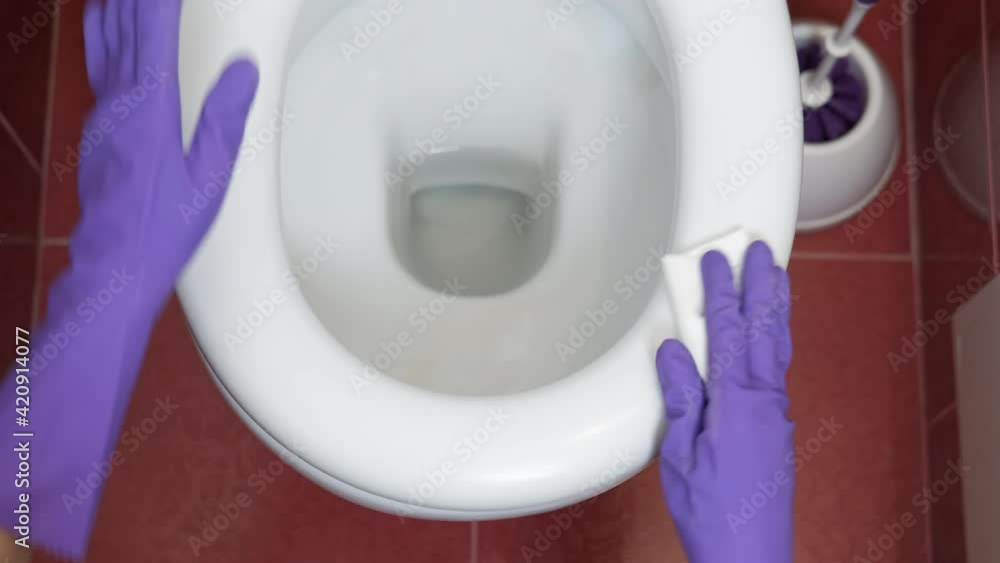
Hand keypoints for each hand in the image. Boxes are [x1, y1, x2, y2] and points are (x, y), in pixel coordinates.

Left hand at [77, 0, 257, 311]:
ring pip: (103, 38)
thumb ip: (224, 118)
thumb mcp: (210, 177)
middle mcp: (117, 103)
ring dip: (117, 5)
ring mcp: (102, 112)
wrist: (115, 264)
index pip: (154, 31)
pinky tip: (109, 23)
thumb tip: (243, 70)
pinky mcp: (98, 125)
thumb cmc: (164, 228)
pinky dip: (106, 29)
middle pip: (123, 24)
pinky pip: (99, 60)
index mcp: (149, 110)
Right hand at [656, 241, 793, 562]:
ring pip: (778, 347)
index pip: (729, 331)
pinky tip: (769, 334)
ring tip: (775, 275)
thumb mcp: (680, 454)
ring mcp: (776, 414)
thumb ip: (680, 397)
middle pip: (765, 329)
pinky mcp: (778, 427)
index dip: (721, 291)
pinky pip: (778, 368)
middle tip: (759, 248)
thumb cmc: (710, 512)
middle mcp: (765, 400)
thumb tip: (674, 351)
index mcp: (736, 402)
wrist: (750, 556)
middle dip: (761, 285)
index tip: (715, 259)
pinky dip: (775, 339)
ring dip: (774, 307)